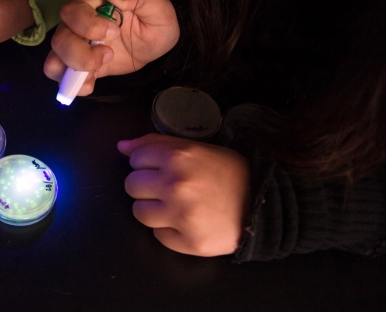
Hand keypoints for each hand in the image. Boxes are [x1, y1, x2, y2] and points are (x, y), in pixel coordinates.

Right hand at [44, 0, 179, 96]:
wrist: (154, 45)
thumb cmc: (154, 21)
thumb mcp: (157, 7)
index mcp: (94, 5)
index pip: (73, 11)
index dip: (88, 24)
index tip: (114, 31)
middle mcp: (78, 26)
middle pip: (60, 38)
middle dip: (79, 53)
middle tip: (108, 55)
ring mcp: (77, 47)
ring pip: (54, 59)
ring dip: (72, 70)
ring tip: (96, 72)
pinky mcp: (81, 67)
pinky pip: (63, 78)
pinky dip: (73, 86)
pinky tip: (91, 84)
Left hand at [120, 134, 250, 255]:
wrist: (264, 205)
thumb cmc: (228, 174)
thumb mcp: (197, 148)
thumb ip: (157, 143)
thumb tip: (122, 146)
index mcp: (178, 157)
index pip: (136, 159)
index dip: (148, 164)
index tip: (163, 169)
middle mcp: (176, 184)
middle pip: (132, 186)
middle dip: (147, 187)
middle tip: (169, 189)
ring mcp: (181, 215)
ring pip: (139, 212)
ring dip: (154, 210)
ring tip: (176, 206)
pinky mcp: (189, 241)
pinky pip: (159, 236)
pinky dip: (170, 231)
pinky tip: (188, 222)